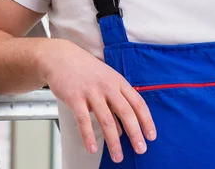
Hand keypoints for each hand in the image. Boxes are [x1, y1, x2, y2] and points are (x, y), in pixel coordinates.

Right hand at [38, 38, 156, 162]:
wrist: (62, 58)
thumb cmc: (87, 71)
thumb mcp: (106, 82)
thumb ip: (115, 104)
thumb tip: (123, 130)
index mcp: (119, 81)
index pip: (138, 102)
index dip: (146, 120)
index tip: (151, 136)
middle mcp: (108, 86)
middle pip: (126, 112)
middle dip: (135, 133)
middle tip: (141, 150)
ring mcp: (92, 92)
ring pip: (106, 120)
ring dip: (113, 141)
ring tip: (118, 157)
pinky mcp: (75, 98)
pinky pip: (83, 120)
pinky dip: (88, 136)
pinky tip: (92, 148)